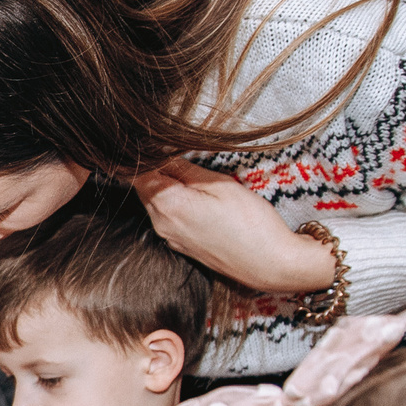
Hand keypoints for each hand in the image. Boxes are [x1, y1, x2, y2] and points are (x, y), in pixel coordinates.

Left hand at [132, 161, 334, 294]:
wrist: (268, 264)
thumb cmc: (250, 224)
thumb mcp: (219, 184)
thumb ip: (185, 169)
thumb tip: (162, 154)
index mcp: (167, 205)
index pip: (137, 173)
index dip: (145, 154)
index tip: (158, 142)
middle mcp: (161, 224)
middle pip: (144, 186)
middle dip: (156, 167)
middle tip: (180, 151)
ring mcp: (169, 237)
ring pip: (155, 201)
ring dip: (167, 184)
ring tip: (194, 174)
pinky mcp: (180, 244)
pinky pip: (167, 216)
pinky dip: (174, 201)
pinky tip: (198, 196)